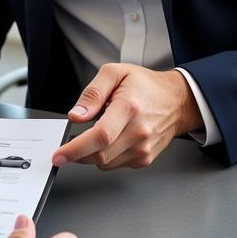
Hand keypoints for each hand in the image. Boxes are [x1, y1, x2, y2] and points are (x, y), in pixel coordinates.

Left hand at [52, 64, 202, 169]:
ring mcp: (143, 148)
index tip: (59, 155)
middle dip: (77, 154)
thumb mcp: (115, 73)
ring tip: (97, 133)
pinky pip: (115, 165)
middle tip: (68, 146)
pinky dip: (105, 156)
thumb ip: (92, 93)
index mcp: (129, 108)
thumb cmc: (146, 86)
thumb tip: (77, 115)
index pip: (100, 136)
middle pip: (100, 155)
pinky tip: (111, 139)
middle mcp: (139, 132)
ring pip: (105, 163)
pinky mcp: (145, 158)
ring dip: (91, 155)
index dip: (75, 149)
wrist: (177, 101)